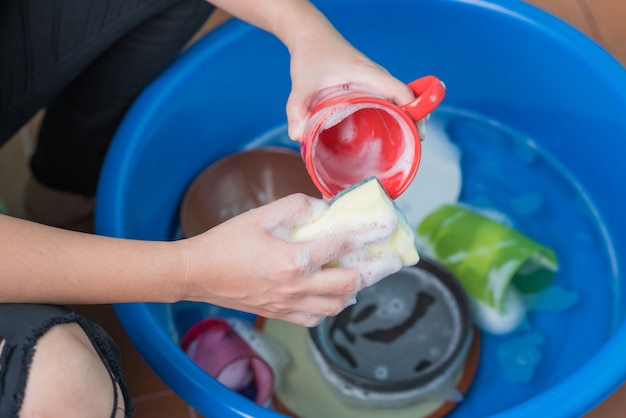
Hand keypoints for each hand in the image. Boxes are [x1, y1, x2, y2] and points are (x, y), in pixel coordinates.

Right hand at [179, 194, 396, 326]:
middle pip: (350, 280)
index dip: (368, 233)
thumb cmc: (226, 242)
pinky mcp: (279, 314)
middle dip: (376, 268)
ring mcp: (289, 304)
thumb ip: (296, 207)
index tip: (388, 227)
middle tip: (394, 259)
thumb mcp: (260, 215)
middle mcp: (296, 286)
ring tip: (366, 275)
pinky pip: (315, 318)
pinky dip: (331, 308)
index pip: (341, 244)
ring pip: (337, 304)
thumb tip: (323, 208)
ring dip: (356, 289)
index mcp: (293, 259)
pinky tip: (335, 297)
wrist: (197, 273)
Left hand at [285, 22, 415, 139]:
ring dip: (407, 116)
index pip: (402, 92)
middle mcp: (377, 76)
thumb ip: (297, 108)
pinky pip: (391, 97)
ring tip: (405, 141)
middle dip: (415, 120)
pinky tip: (389, 129)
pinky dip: (396, 111)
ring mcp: (375, 79)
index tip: (415, 134)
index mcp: (368, 74)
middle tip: (413, 144)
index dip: (414, 112)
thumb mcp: (302, 83)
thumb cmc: (311, 54)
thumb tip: (297, 136)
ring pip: (401, 98)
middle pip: (407, 97)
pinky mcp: (370, 83)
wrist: (311, 35)